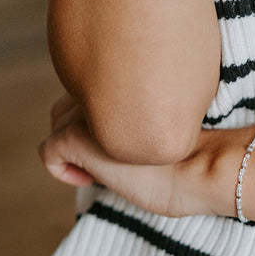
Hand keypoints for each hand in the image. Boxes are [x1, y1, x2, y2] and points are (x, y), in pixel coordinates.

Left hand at [39, 95, 254, 218]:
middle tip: (108, 157)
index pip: (96, 86)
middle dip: (81, 129)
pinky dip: (62, 170)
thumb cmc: (200, 148)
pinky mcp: (76, 137)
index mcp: (130, 75)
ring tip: (101, 169)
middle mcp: (104, 85)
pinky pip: (49, 152)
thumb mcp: (172, 117)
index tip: (123, 139)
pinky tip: (91, 180)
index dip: (103, 116)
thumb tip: (118, 124)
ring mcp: (88, 111)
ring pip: (59, 125)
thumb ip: (144, 106)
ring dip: (74, 147)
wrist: (205, 166)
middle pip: (71, 102)